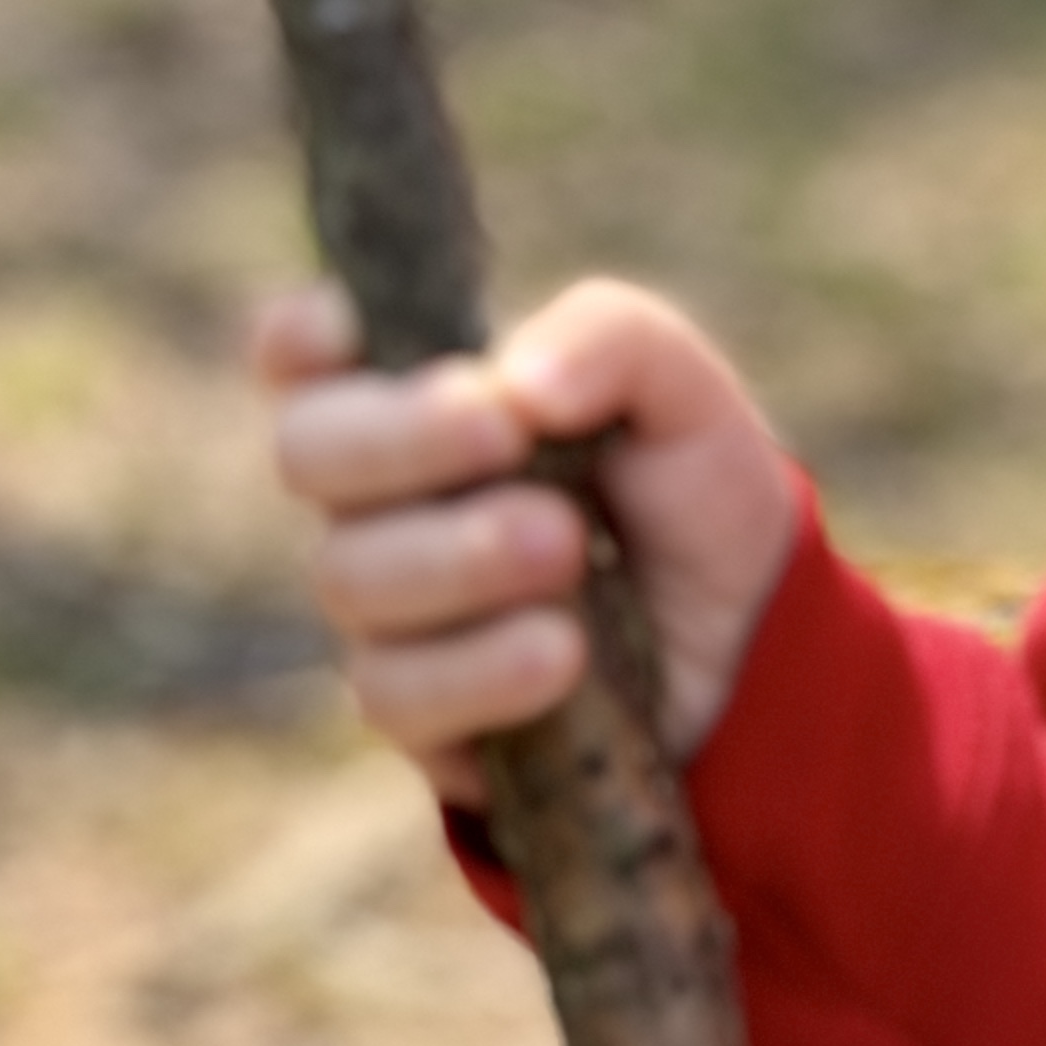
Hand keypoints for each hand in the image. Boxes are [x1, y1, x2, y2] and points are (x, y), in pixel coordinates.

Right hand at [257, 275, 801, 806]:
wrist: (746, 633)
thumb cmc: (684, 482)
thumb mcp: (680, 385)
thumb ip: (608, 338)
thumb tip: (520, 383)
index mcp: (416, 388)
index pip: (300, 348)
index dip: (299, 336)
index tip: (346, 332)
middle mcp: (377, 493)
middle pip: (308, 450)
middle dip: (400, 439)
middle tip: (508, 434)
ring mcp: (386, 605)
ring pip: (351, 576)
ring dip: (459, 557)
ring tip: (566, 548)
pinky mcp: (417, 712)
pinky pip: (397, 694)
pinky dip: (482, 669)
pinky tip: (562, 653)